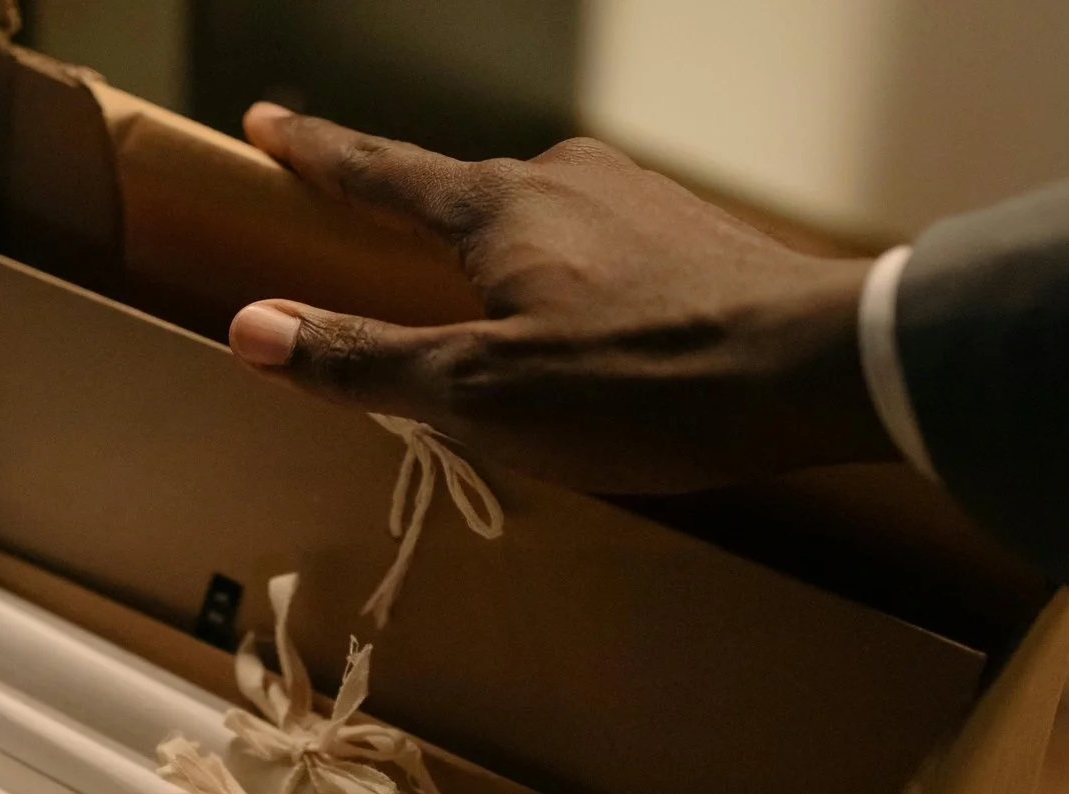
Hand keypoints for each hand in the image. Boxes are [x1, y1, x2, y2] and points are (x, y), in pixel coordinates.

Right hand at [226, 104, 897, 493]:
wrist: (817, 368)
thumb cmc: (641, 384)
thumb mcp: (481, 392)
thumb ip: (367, 361)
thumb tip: (252, 328)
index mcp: (498, 208)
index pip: (380, 172)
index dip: (315, 154)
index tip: (264, 125)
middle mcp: (565, 179)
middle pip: (461, 200)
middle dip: (416, 231)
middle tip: (381, 259)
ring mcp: (638, 199)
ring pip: (538, 227)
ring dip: (504, 270)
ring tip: (496, 330)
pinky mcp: (694, 235)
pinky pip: (600, 252)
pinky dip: (571, 288)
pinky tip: (592, 339)